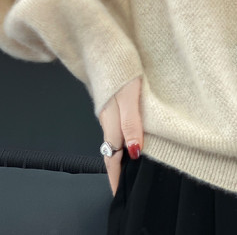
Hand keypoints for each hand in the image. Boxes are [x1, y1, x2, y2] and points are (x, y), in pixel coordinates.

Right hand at [98, 75, 143, 196]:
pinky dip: (120, 136)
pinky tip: (130, 136)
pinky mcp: (111, 97)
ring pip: (113, 137)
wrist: (104, 41)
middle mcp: (106, 116)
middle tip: (127, 185)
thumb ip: (131, 123)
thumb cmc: (120, 66)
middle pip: (111, 150)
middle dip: (118, 169)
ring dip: (119, 153)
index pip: (112, 157)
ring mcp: (108, 107)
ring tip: (130, 166)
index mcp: (110, 120)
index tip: (120, 194)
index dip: (116, 176)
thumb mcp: (130, 94)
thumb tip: (133, 152)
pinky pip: (115, 124)